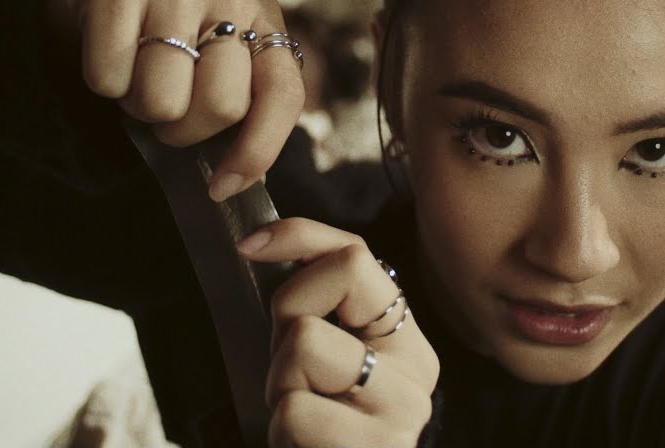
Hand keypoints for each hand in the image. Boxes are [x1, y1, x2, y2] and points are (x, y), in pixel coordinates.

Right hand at [46, 0, 304, 199]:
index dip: (256, 152)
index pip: (283, 94)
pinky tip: (109, 56)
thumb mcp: (215, 73)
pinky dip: (103, 84)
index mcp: (262, 15)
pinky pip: (110, 79)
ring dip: (139, 105)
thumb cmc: (161, 49)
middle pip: (222, 105)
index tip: (222, 187)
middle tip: (165, 103)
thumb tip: (236, 184)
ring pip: (163, 100)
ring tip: (136, 75)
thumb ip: (242, 114)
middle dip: (184, 127)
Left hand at [239, 218, 440, 447]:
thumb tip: (257, 241)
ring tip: (299, 421)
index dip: (298, 236)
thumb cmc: (317, 437)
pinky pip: (295, 408)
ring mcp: (401, 411)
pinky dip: (279, 432)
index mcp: (403, 338)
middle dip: (285, 322)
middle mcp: (416, 368)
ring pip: (306, 341)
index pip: (356, 252)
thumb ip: (309, 309)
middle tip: (292, 377)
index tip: (248, 246)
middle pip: (335, 279)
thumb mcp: (313, 363)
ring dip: (280, 385)